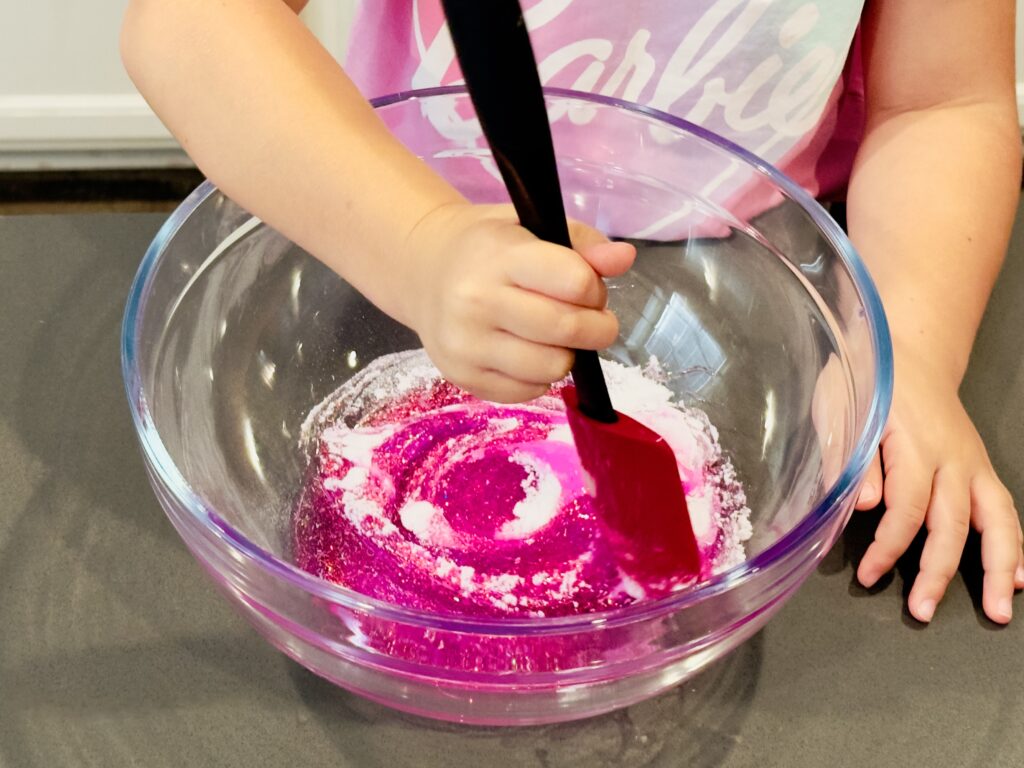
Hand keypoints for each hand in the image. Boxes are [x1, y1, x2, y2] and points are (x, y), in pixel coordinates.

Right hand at [396, 202, 635, 402]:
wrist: (423, 271)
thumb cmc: (488, 247)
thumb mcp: (533, 226)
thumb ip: (584, 244)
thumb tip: (625, 258)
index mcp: (499, 256)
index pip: (574, 282)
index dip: (594, 288)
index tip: (588, 288)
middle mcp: (476, 302)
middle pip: (567, 329)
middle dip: (596, 328)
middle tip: (592, 321)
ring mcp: (466, 344)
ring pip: (553, 368)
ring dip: (567, 354)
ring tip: (553, 336)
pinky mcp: (462, 377)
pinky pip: (529, 391)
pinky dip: (540, 376)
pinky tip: (527, 351)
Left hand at [854, 340, 1023, 623]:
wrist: (910, 354)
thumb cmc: (870, 383)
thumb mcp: (841, 408)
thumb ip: (852, 457)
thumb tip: (867, 505)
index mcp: (914, 443)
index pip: (907, 505)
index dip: (890, 545)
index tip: (869, 574)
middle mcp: (952, 458)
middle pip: (953, 522)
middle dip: (938, 571)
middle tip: (921, 609)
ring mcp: (973, 464)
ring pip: (996, 521)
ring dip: (997, 568)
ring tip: (997, 612)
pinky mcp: (982, 470)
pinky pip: (1006, 510)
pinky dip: (1015, 546)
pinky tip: (1019, 579)